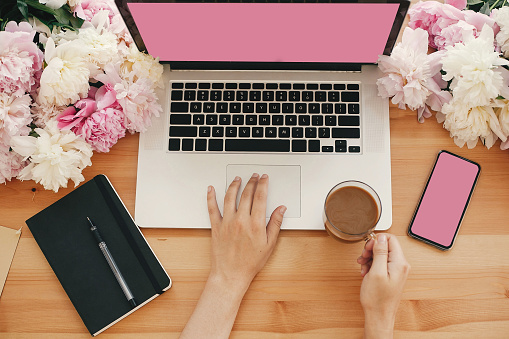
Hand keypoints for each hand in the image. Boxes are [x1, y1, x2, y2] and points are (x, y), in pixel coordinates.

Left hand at [207, 173, 286, 291]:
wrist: (231, 274)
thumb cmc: (250, 262)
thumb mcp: (269, 244)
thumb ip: (275, 224)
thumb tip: (281, 209)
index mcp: (255, 224)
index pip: (260, 197)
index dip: (263, 185)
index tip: (264, 178)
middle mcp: (240, 220)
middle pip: (246, 194)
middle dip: (252, 182)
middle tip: (254, 176)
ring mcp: (227, 222)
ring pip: (230, 197)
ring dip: (234, 185)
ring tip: (238, 179)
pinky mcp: (216, 226)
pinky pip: (212, 208)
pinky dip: (211, 197)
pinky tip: (211, 189)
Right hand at [357, 234, 409, 338]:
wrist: (379, 315)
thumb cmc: (377, 298)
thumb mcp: (376, 272)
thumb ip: (380, 252)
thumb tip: (381, 237)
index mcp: (399, 263)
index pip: (390, 239)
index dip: (376, 241)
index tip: (367, 248)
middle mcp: (401, 265)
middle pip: (385, 246)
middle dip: (371, 250)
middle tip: (363, 257)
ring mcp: (396, 271)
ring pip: (381, 254)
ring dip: (369, 258)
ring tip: (363, 266)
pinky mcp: (391, 275)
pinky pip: (381, 263)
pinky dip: (371, 265)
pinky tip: (366, 272)